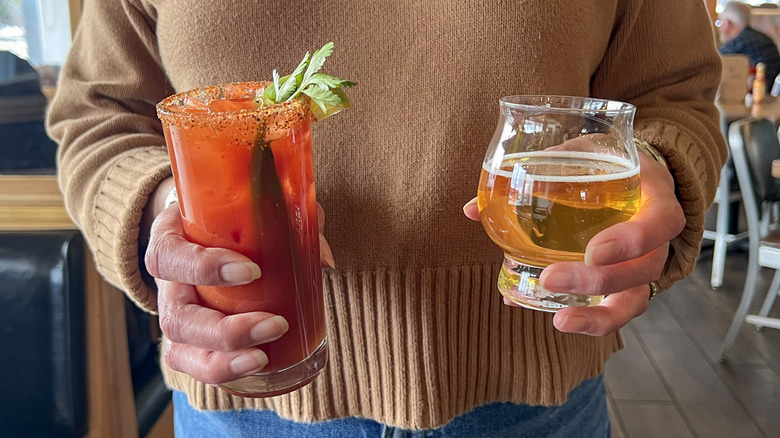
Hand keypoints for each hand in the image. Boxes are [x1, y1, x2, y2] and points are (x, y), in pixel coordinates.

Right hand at [144, 186, 333, 383]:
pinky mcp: (186, 341)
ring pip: (181, 349)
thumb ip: (289, 220)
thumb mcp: (249, 205)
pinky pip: (193, 365)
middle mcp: (167, 283)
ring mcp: (175, 315)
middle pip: (177, 318)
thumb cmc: (227, 216)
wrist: (199, 228)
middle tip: (276, 323)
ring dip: (225, 358)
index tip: (251, 270)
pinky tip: (257, 365)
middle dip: (225, 330)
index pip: (169, 256)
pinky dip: (223, 371)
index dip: (204, 267)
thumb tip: (323, 259)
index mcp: (171, 240)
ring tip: (265, 357)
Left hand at [463, 152, 683, 335]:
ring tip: (560, 320)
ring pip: (634, 301)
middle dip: (598, 281)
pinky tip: (548, 314)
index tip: (593, 251)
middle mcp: (658, 240)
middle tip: (551, 279)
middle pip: (643, 270)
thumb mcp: (583, 153)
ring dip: (598, 316)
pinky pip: (614, 310)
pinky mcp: (628, 287)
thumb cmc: (610, 163)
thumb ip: (538, 170)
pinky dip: (586, 318)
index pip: (661, 224)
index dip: (632, 241)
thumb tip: (471, 209)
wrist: (638, 178)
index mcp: (656, 199)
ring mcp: (645, 268)